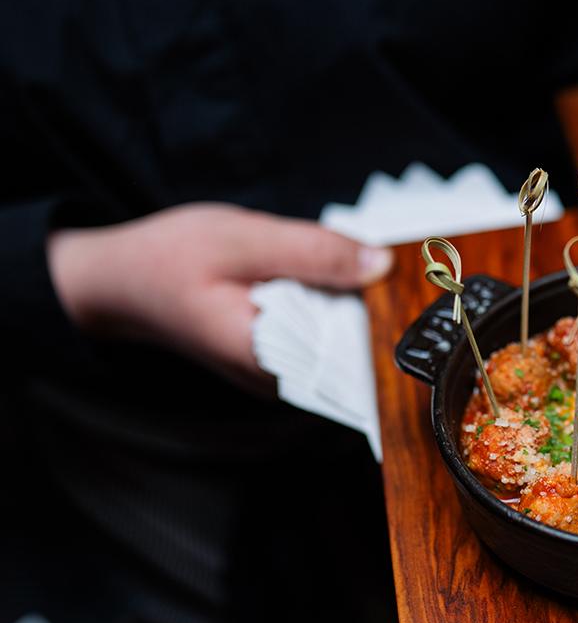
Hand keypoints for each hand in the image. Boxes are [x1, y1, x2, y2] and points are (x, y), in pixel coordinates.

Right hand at [47, 202, 391, 390]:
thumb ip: (314, 252)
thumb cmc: (168, 259)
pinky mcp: (276, 358)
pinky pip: (318, 335)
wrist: (119, 280)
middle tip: (395, 270)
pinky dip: (327, 307)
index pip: (355, 358)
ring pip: (337, 342)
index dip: (387, 321)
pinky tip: (328, 281)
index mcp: (270, 360)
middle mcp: (278, 381)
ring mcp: (277, 374)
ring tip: (362, 270)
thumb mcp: (244, 241)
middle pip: (352, 351)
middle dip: (372, 310)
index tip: (413, 291)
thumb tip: (381, 263)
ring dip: (351, 306)